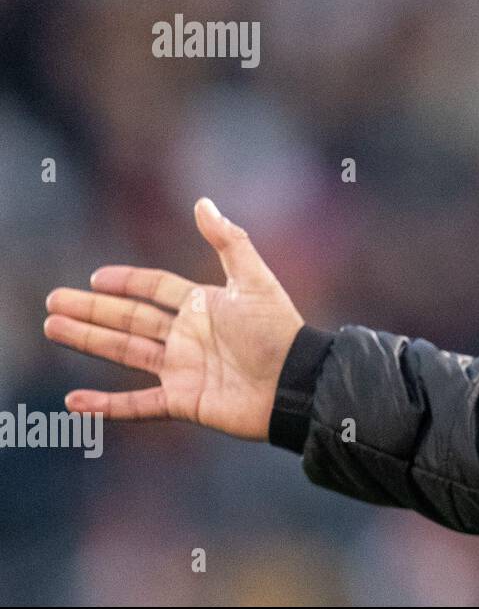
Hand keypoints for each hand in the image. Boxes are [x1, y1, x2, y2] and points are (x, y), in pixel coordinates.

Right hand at [43, 198, 305, 440]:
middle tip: (53, 302)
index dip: (127, 282)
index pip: (156, 289)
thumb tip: (203, 202)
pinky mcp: (183, 401)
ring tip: (53, 327)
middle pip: (131, 319)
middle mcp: (188, 336)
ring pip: (125, 353)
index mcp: (204, 305)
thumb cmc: (279, 331)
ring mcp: (183, 369)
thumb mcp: (255, 280)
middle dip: (93, 310)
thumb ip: (230, 241)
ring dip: (89, 341)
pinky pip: (137, 405)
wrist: (296, 383)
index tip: (96, 277)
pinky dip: (107, 405)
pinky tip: (75, 401)